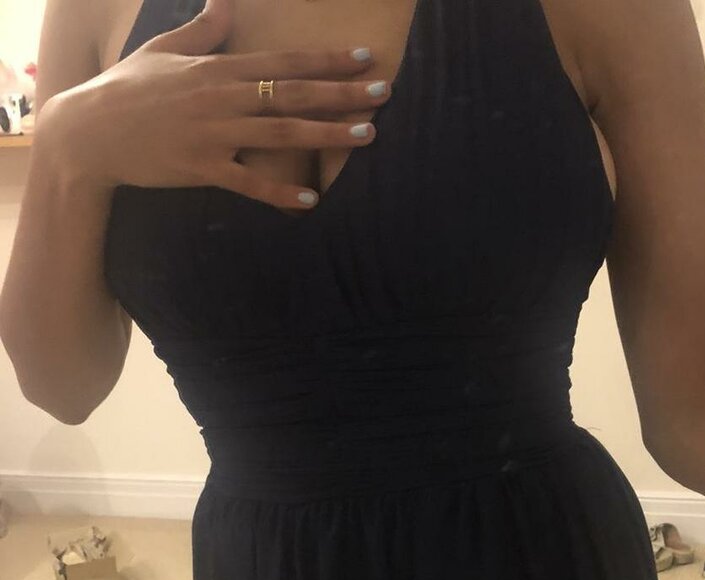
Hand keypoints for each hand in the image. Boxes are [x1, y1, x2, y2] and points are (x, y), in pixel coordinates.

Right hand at [34, 0, 388, 210]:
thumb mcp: (164, 50)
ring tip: (368, 136)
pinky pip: (249, 182)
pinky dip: (280, 192)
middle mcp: (221, 97)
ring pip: (281, 132)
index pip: (283, 61)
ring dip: (327, 134)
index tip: (364, 57)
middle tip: (383, 92)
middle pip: (292, 93)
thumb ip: (203, 29)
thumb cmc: (127, 89)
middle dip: (342, 93)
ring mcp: (212, 133)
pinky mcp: (201, 169)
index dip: (326, 60)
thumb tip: (225, 2)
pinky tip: (312, 201)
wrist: (88, 133)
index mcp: (216, 68)